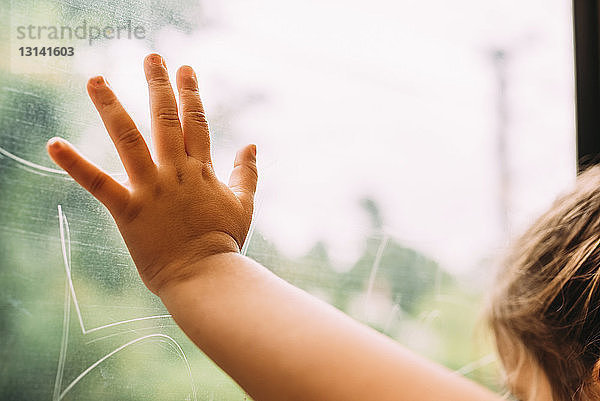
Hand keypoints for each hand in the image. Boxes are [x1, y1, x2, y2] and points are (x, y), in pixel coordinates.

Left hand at [47, 53, 257, 294]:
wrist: (205, 276)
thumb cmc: (223, 242)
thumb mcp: (244, 204)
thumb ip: (246, 173)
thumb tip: (252, 145)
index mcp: (202, 170)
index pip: (196, 122)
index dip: (190, 93)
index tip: (184, 69)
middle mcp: (176, 171)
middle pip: (166, 119)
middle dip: (158, 85)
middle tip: (150, 57)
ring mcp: (152, 188)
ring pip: (130, 139)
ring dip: (111, 107)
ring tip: (95, 79)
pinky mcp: (129, 209)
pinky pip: (98, 183)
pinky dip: (75, 164)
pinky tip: (54, 144)